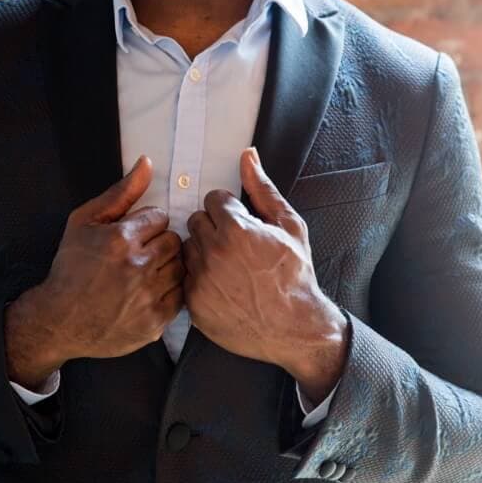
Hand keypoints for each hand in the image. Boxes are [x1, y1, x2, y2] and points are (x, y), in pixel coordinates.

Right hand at [5, 156, 183, 385]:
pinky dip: (169, 292)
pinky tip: (148, 292)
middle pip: (174, 241)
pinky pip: (181, 294)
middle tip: (139, 255)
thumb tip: (147, 163)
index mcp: (120, 239)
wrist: (59, 321)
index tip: (132, 236)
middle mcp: (137, 267)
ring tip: (144, 273)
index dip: (146, 225)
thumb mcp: (84, 222)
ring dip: (166, 267)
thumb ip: (120, 193)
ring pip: (180, 266)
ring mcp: (148, 296)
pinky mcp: (155, 321)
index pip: (160, 217)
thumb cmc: (70, 267)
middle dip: (158, 244)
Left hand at [183, 148, 348, 401]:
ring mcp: (200, 279)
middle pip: (197, 221)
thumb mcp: (290, 226)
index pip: (214, 200)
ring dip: (204, 252)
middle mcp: (212, 252)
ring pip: (188, 248)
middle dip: (215, 228)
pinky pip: (186, 277)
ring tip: (229, 266)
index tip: (243, 225)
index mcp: (235, 228)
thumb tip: (247, 156)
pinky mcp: (193, 302)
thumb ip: (263, 189)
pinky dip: (200, 278)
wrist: (294, 326)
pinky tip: (223, 285)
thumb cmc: (295, 274)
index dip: (231, 210)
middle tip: (237, 245)